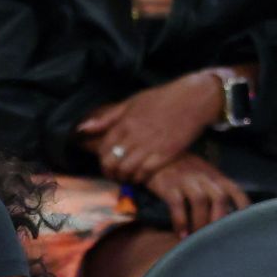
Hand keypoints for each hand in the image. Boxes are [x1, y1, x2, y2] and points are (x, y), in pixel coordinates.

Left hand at [77, 73, 221, 184]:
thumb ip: (107, 118)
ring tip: (126, 178)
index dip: (101, 159)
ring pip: (127, 170)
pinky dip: (140, 178)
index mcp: (125, 122)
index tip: (105, 163)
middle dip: (109, 172)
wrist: (194, 98)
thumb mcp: (132, 102)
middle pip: (112, 162)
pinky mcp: (166, 153)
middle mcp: (135, 135)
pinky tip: (140, 177)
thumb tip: (82, 128)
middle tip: (113, 175)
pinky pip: (146, 172)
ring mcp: (150, 145)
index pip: (103, 147)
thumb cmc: (162, 98)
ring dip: (123, 177)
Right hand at [142, 152, 249, 238]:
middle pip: (219, 197)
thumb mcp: (204, 176)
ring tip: (197, 239)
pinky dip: (180, 221)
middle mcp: (204, 177)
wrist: (156, 157)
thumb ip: (216, 191)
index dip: (242, 208)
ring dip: (200, 221)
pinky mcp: (168, 185)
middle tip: (216, 238)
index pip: (235, 191)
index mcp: (216, 177)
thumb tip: (228, 217)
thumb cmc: (184, 171)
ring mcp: (186, 180)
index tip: (243, 225)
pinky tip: (181, 234)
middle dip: (219, 219)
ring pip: (200, 200)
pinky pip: (177, 204)